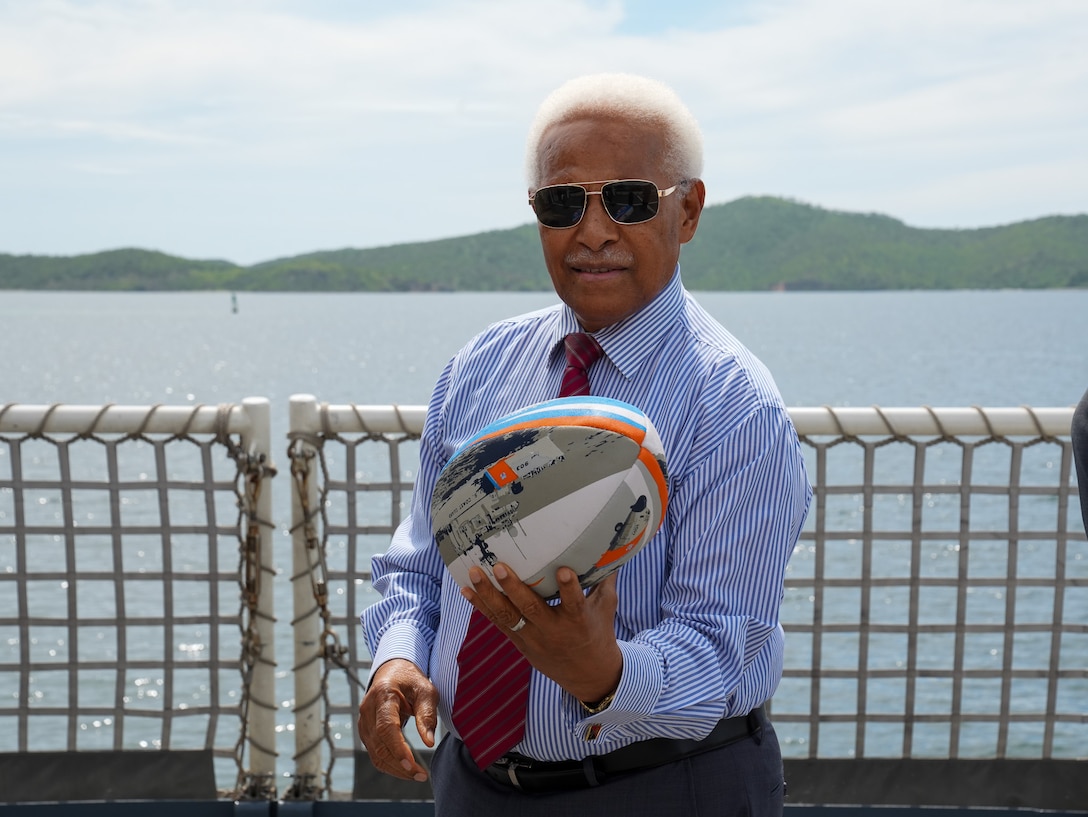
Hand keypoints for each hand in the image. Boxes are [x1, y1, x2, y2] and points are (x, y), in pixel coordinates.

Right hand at [357, 658, 437, 781]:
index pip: (386, 727)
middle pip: (380, 745)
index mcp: (383, 695)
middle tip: (421, 776)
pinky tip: (405, 769)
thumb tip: (429, 742)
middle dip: (400, 765)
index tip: (412, 765)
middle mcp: (368, 709)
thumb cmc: (412, 681)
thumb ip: (427, 714)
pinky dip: (389, 764)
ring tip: (417, 775)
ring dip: (395, 768)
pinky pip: (374, 753)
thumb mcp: (426, 691)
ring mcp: (363, 721)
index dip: (398, 748)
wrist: (392, 671)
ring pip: (375, 753)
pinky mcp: (365, 731)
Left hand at [462, 562, 621, 702]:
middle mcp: (554, 630)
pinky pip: (498, 624)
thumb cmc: (599, 632)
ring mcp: (533, 638)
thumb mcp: (606, 607)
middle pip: (531, 609)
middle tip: (500, 566)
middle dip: (513, 588)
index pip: (575, 603)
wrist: (589, 675)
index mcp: (578, 620)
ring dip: (488, 595)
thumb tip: (612, 543)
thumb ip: (604, 578)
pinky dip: (482, 606)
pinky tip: (466, 590)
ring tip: (474, 573)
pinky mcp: (520, 642)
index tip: (564, 570)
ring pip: (508, 617)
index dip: (569, 588)